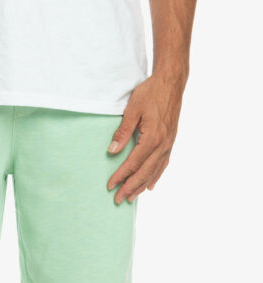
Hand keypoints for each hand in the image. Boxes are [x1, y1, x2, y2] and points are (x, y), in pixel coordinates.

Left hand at [107, 74, 184, 203]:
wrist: (172, 82)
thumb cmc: (151, 92)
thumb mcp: (132, 109)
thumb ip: (122, 131)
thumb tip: (112, 151)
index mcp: (152, 137)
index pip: (133, 163)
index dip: (121, 176)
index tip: (110, 185)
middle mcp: (162, 144)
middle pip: (144, 173)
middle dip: (130, 187)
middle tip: (118, 199)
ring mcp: (168, 144)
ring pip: (154, 172)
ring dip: (142, 186)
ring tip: (131, 197)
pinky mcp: (171, 142)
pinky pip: (163, 164)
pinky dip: (156, 177)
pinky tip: (150, 185)